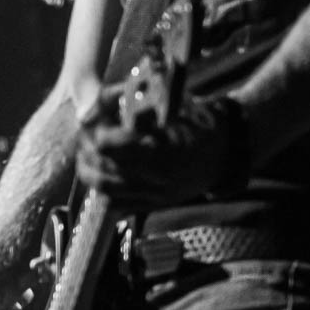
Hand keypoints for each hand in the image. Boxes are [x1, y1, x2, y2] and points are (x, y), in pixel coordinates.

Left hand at [75, 93, 243, 208]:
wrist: (225, 151)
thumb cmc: (198, 121)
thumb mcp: (170, 105)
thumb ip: (134, 107)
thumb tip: (95, 104)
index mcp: (160, 148)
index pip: (106, 144)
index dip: (95, 129)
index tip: (95, 119)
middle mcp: (156, 176)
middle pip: (100, 169)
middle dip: (85, 150)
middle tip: (85, 136)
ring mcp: (155, 194)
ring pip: (104, 190)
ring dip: (89, 171)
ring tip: (88, 154)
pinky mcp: (154, 204)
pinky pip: (117, 205)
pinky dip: (103, 191)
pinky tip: (104, 172)